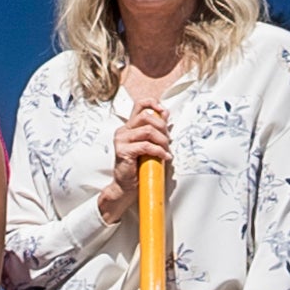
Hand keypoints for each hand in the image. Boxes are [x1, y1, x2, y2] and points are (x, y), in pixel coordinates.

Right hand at [94, 105, 171, 225]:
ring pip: (148, 130)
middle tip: (167, 140)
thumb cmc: (138, 166)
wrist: (126, 186)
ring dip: (162, 141)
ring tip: (166, 150)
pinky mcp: (122, 151)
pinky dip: (159, 151)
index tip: (163, 111)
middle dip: (162, 127)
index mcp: (129, 127)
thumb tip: (165, 113)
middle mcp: (123, 131)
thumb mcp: (149, 143)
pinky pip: (146, 146)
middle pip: (146, 116)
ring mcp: (121, 140)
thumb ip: (155, 128)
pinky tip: (164, 157)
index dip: (153, 103)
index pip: (139, 105)